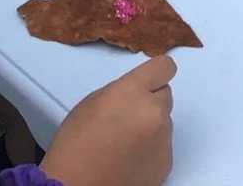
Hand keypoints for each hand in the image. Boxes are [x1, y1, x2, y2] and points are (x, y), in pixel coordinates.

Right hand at [41, 55, 175, 185]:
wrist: (77, 185)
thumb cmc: (76, 142)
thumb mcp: (93, 101)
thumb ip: (122, 91)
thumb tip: (139, 93)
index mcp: (133, 92)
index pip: (165, 67)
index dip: (157, 72)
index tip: (150, 80)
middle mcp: (154, 112)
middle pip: (166, 95)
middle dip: (150, 101)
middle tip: (129, 116)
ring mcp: (163, 139)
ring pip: (165, 121)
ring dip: (151, 125)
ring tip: (126, 142)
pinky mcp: (166, 162)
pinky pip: (164, 146)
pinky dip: (152, 149)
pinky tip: (131, 158)